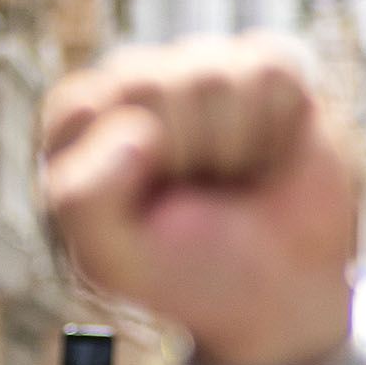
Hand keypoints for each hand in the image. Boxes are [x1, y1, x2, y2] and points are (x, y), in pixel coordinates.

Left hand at [41, 36, 358, 364]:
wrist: (281, 294)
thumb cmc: (188, 272)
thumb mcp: (113, 258)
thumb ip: (84, 200)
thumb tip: (139, 130)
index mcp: (83, 121)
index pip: (85, 105)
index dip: (122, 166)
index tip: (143, 210)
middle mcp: (137, 85)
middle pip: (150, 82)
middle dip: (182, 157)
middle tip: (198, 197)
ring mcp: (203, 71)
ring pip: (215, 76)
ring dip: (234, 147)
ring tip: (233, 179)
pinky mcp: (266, 72)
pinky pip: (271, 69)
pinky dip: (277, 124)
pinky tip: (267, 154)